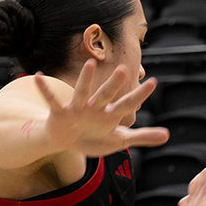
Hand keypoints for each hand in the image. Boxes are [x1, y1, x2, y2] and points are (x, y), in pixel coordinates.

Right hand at [32, 60, 165, 156]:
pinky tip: (38, 76)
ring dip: (84, 80)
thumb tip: (167, 135)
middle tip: (124, 70)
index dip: (139, 95)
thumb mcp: (119, 140)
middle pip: (107, 95)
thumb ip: (142, 136)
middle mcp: (95, 107)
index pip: (127, 103)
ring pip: (82, 93)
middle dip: (114, 85)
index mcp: (110, 114)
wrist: (68, 142)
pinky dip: (45, 89)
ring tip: (88, 63)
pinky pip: (52, 100)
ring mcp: (78, 109)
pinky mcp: (61, 113)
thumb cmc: (94, 138)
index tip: (153, 82)